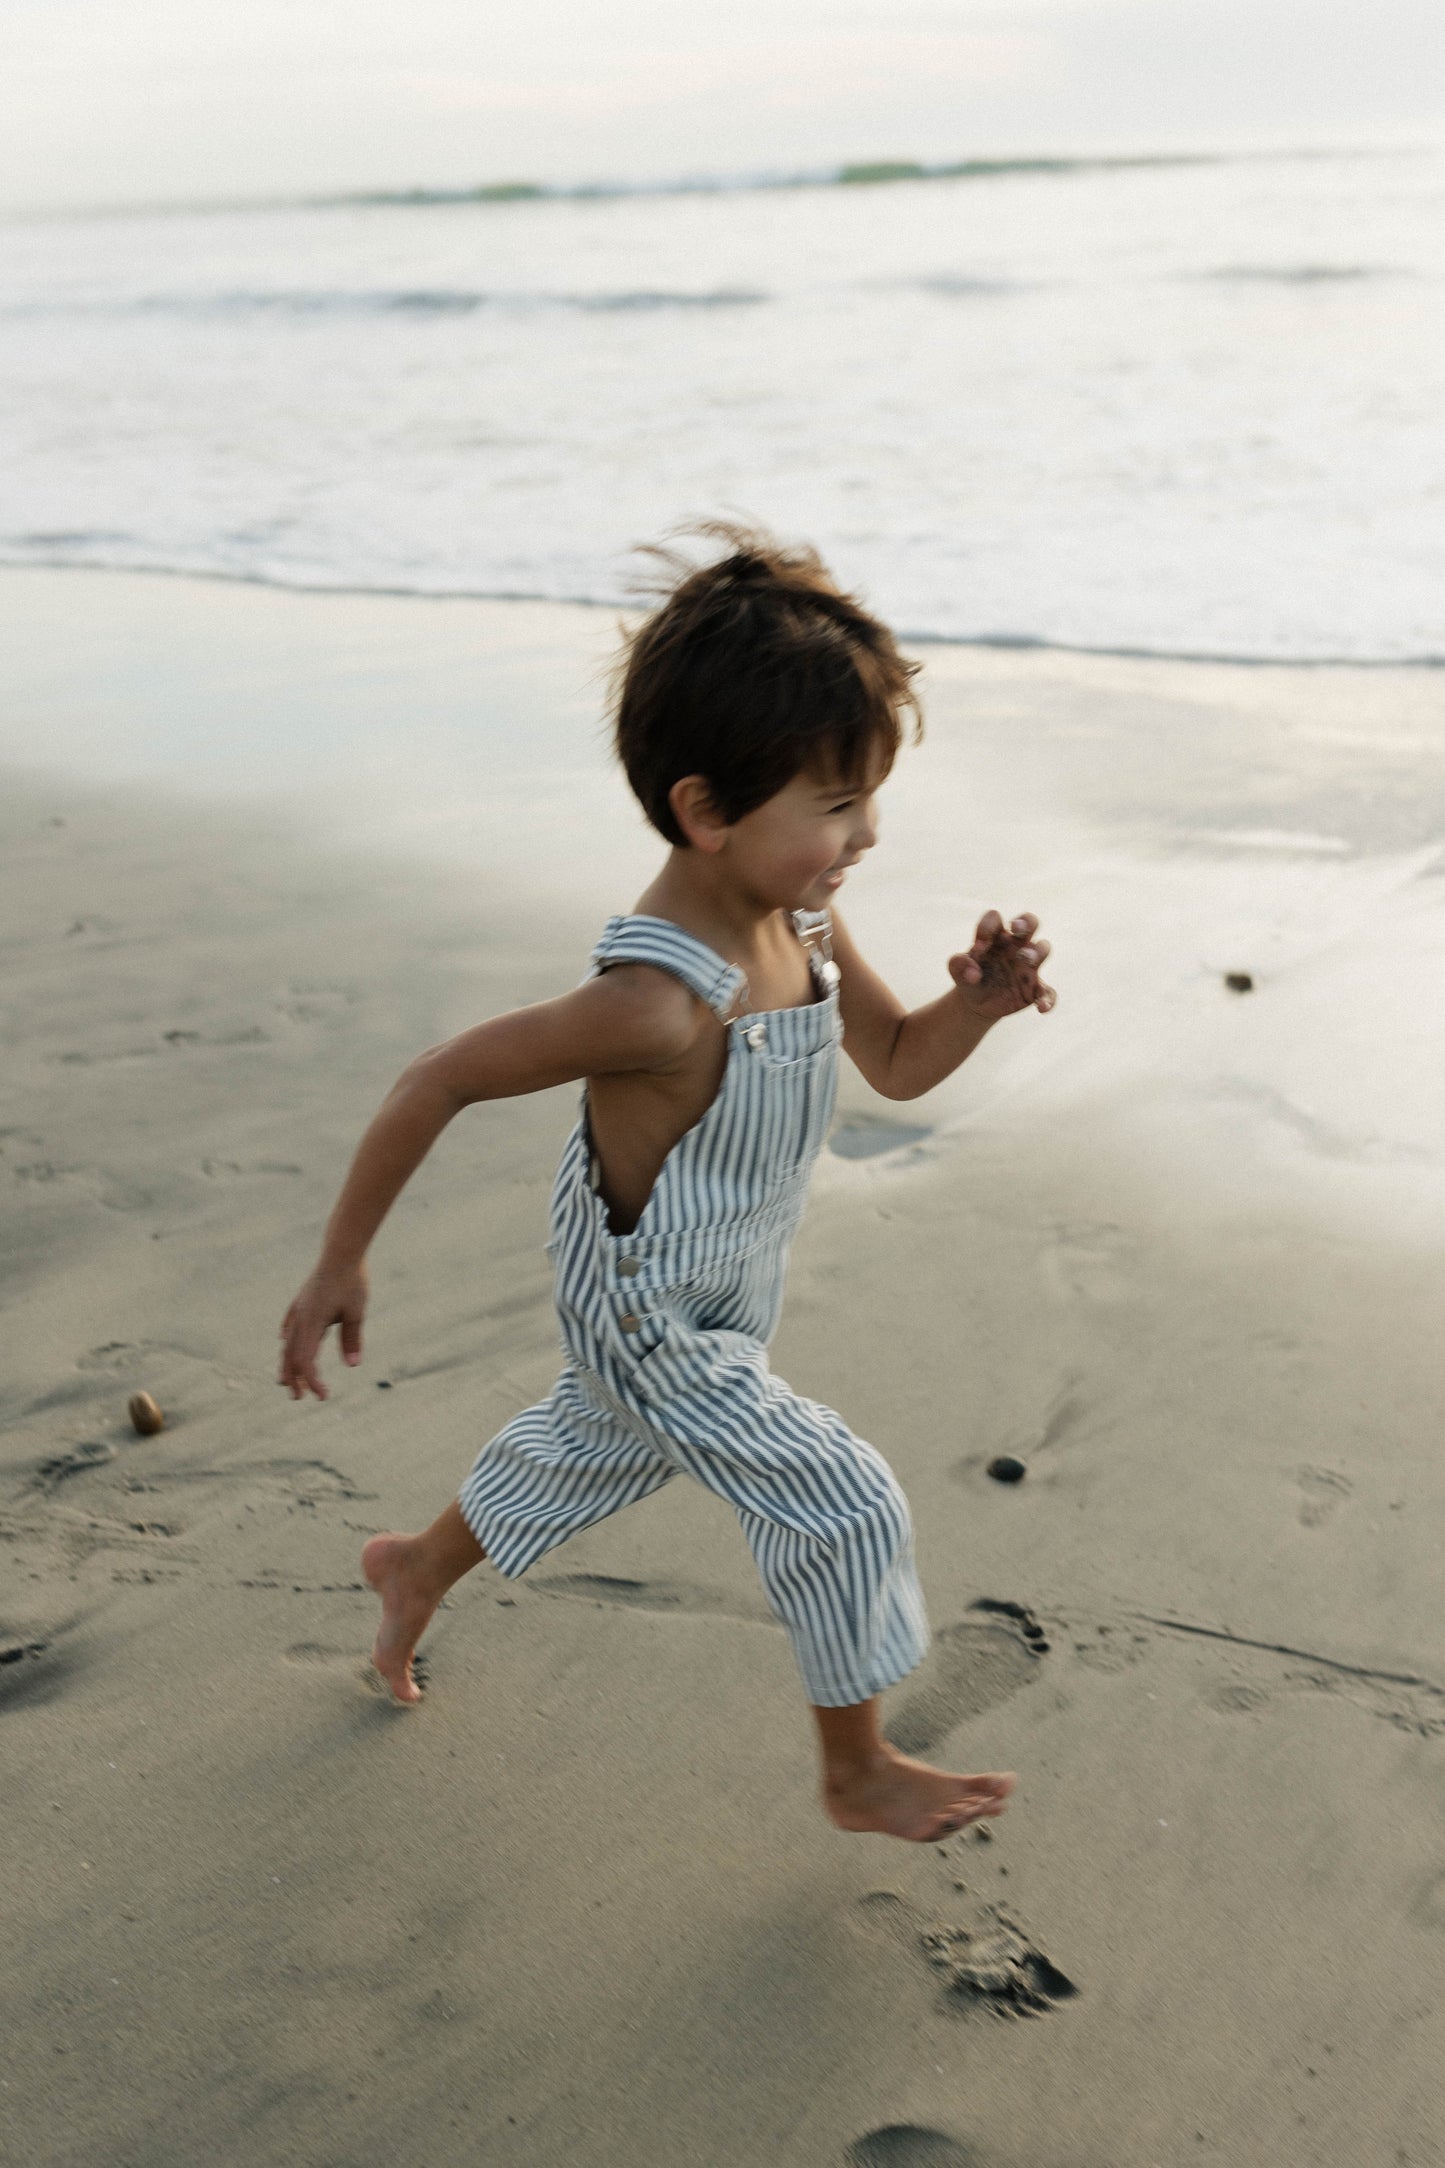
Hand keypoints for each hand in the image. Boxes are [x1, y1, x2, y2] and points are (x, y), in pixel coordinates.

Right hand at [278, 1261, 368, 1400]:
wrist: (341, 1251)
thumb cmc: (352, 1280)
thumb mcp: (356, 1311)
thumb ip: (352, 1338)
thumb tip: (353, 1365)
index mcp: (312, 1322)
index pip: (307, 1360)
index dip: (313, 1381)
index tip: (323, 1397)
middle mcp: (301, 1317)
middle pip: (292, 1355)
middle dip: (295, 1378)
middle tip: (298, 1398)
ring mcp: (299, 1309)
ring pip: (288, 1342)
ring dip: (288, 1363)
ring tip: (286, 1380)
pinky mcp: (302, 1301)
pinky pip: (291, 1324)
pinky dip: (288, 1337)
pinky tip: (284, 1340)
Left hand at [948, 911, 1055, 1020]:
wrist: (978, 1002)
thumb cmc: (969, 977)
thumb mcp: (958, 972)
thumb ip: (958, 966)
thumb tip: (972, 973)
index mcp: (995, 937)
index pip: (995, 919)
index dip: (987, 927)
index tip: (979, 946)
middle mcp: (1016, 946)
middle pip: (1029, 922)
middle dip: (1026, 922)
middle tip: (1016, 930)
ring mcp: (1029, 966)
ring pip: (1043, 948)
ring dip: (1037, 952)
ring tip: (1026, 960)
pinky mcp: (1035, 988)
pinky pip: (1048, 992)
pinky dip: (1047, 999)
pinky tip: (1041, 1008)